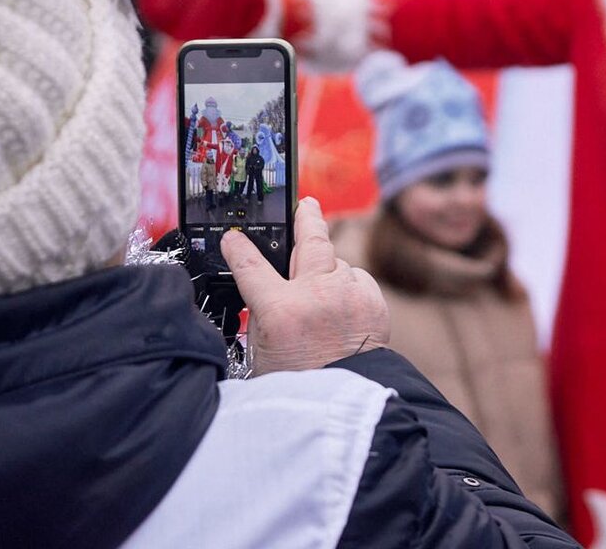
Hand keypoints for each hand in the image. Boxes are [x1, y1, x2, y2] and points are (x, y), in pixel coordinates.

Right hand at [221, 196, 389, 373]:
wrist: (350, 398)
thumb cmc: (301, 381)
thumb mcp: (263, 350)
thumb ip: (265, 311)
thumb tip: (267, 284)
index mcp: (281, 310)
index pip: (250, 266)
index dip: (237, 248)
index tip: (232, 238)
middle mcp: (318, 294)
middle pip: (310, 241)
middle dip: (306, 218)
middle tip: (305, 205)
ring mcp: (350, 294)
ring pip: (336, 264)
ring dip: (327, 271)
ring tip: (321, 290)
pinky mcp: (373, 300)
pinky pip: (356, 281)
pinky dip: (347, 289)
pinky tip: (341, 308)